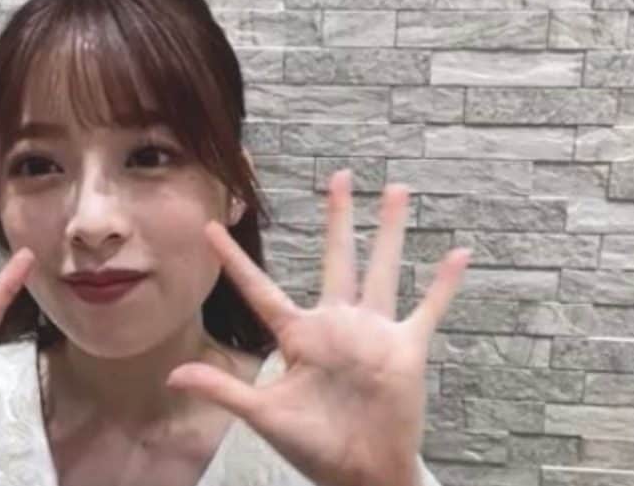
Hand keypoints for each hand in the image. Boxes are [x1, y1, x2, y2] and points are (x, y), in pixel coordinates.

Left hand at [167, 170, 469, 485]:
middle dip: (338, 218)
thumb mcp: (263, 414)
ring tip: (397, 191)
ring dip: (391, 231)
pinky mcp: (405, 348)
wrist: (361, 472)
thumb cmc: (312, 445)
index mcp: (298, 335)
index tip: (211, 227)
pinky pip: (429, 309)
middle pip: (337, 258)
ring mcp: (373, 332)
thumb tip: (174, 376)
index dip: (234, 260)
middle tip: (340, 177)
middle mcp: (336, 324)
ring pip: (383, 268)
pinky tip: (460, 253)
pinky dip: (445, 284)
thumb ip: (224, 389)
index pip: (259, 289)